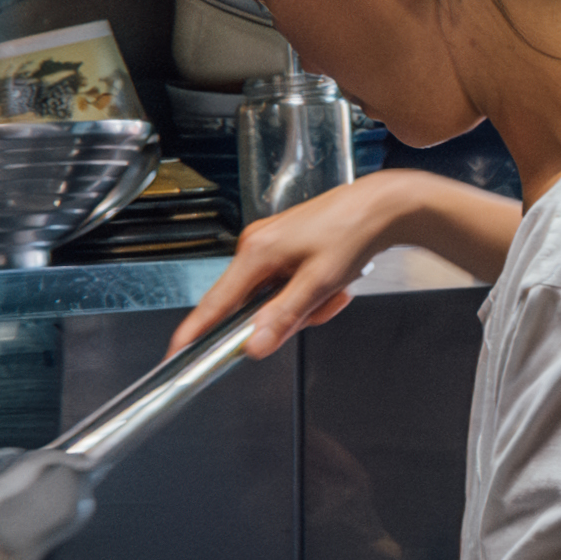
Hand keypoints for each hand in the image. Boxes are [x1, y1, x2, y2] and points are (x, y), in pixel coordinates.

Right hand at [167, 168, 511, 362]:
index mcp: (256, 252)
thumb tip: (254, 346)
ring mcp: (270, 245)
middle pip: (252, 305)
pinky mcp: (285, 247)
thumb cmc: (353, 233)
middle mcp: (255, 246)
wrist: (384, 207)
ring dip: (307, 303)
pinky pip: (288, 286)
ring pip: (276, 299)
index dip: (195, 331)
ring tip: (335, 288)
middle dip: (289, 315)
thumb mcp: (320, 283)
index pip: (215, 302)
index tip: (176, 353)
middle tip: (322, 303)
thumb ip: (283, 317)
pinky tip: (334, 281)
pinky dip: (312, 291)